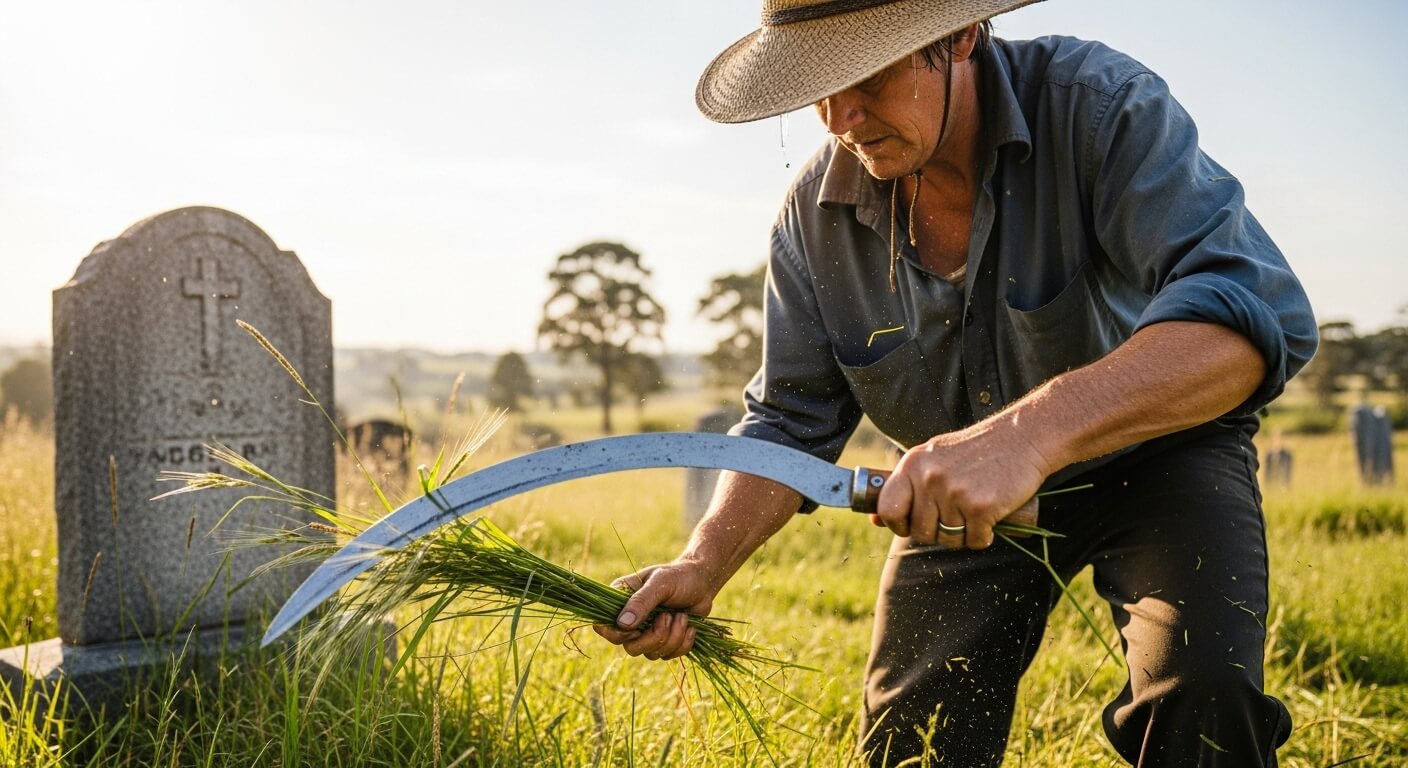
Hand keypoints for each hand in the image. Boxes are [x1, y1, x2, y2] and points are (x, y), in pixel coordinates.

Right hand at [592, 559, 718, 660]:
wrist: (704, 584)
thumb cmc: (679, 577)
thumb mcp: (660, 583)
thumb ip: (641, 602)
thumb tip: (622, 624)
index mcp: (621, 601)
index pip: (602, 627)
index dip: (617, 634)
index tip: (637, 627)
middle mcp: (630, 620)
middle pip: (629, 647)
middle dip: (654, 636)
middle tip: (668, 616)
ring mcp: (647, 633)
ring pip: (651, 654)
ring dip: (672, 636)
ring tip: (681, 615)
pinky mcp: (664, 642)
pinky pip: (668, 656)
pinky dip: (683, 642)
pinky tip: (689, 625)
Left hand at [876, 423, 1050, 548]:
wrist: (1023, 438)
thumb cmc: (977, 450)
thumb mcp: (933, 458)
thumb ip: (905, 486)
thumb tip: (874, 518)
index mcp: (912, 465)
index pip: (888, 509)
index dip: (897, 524)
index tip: (911, 524)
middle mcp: (929, 478)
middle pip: (920, 531)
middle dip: (938, 532)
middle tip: (956, 515)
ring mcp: (954, 492)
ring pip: (948, 539)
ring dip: (963, 534)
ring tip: (974, 511)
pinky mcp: (981, 506)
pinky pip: (975, 540)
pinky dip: (984, 535)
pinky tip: (991, 516)